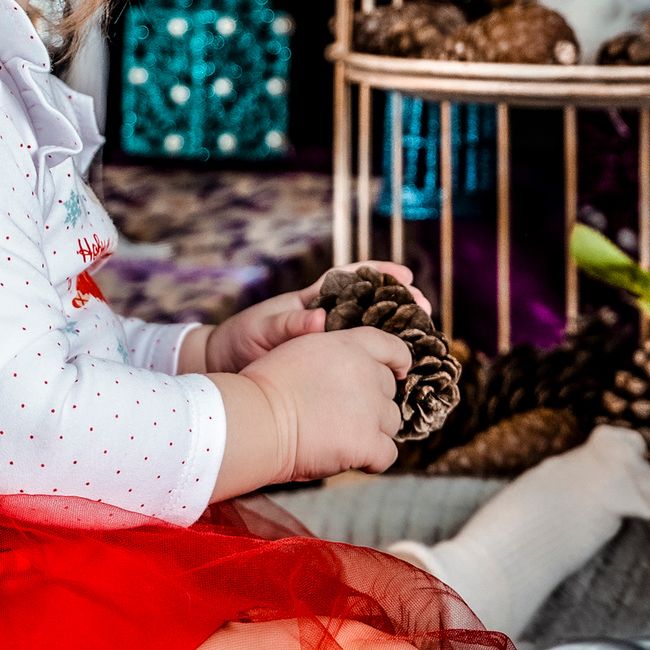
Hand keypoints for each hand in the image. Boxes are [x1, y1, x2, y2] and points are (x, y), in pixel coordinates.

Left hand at [198, 261, 425, 374]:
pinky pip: (357, 363)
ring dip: (395, 336)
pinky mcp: (326, 368)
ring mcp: (328, 345)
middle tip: (425, 309)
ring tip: (422, 339)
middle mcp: (326, 320)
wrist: (224, 369)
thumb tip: (319, 320)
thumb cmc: (241, 340)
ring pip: (369, 336)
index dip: (380, 273)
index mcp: (313, 301)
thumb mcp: (263, 328)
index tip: (406, 275)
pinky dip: (377, 365)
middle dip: (399, 304)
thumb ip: (290, 324)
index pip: (352, 279)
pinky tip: (396, 375)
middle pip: (370, 307)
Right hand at [239, 326, 409, 481]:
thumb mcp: (300, 351)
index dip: (399, 361)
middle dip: (372, 402)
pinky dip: (373, 460)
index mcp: (350, 344)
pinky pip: (387, 454)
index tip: (397, 372)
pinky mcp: (368, 442)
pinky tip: (353, 460)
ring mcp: (371, 408)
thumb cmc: (264, 388)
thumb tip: (349, 373)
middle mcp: (367, 372)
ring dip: (372, 431)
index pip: (393, 347)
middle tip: (341, 416)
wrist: (256, 419)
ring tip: (339, 438)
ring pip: (391, 422)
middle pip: (389, 389)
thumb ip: (332, 356)